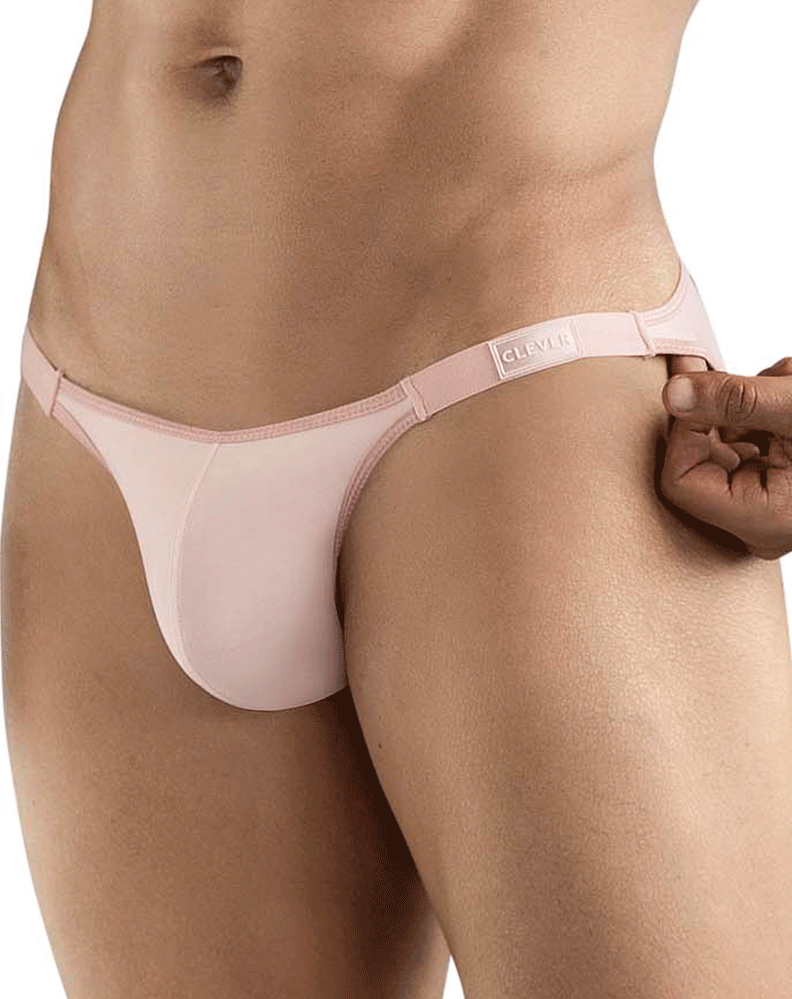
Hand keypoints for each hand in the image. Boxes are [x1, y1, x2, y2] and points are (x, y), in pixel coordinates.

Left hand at [659, 355, 791, 559]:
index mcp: (764, 521)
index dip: (683, 431)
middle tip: (717, 366)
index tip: (695, 385)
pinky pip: (743, 440)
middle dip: (716, 409)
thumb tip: (673, 394)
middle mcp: (760, 523)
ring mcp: (767, 504)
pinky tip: (788, 388)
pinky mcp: (776, 481)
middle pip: (695, 461)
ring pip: (719, 444)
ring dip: (743, 402)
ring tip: (785, 383)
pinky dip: (759, 408)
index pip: (681, 482)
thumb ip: (735, 401)